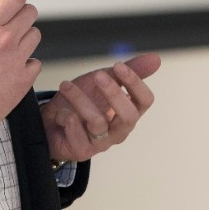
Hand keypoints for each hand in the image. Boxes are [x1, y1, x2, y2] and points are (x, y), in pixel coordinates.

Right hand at [0, 0, 41, 145]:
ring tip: (10, 48)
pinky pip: (36, 63)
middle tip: (11, 23)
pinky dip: (26, 64)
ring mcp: (16, 61)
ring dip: (25, 38)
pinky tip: (12, 69)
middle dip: (21, 14)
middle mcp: (5, 40)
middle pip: (30, 13)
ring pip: (35, 36)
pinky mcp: (23, 81)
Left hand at [41, 53, 160, 162]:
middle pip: (129, 116)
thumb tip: (156, 58)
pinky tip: (60, 111)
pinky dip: (66, 116)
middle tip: (98, 76)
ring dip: (80, 100)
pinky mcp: (82, 151)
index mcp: (129, 112)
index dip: (135, 82)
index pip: (145, 100)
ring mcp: (102, 143)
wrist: (52, 121)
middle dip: (114, 93)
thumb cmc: (83, 100)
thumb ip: (128, 70)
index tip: (118, 65)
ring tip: (65, 86)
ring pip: (97, 122)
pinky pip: (77, 133)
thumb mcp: (104, 80)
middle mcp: (119, 130)